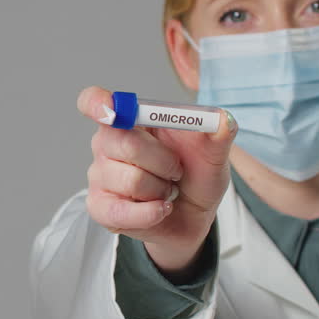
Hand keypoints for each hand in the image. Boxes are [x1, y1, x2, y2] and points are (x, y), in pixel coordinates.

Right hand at [77, 86, 235, 276]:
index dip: (96, 103)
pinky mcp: (99, 208)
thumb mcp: (214, 154)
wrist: (193, 216)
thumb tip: (224, 119)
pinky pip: (121, 212)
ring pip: (131, 181)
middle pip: (124, 142)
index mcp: (129, 120)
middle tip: (176, 170)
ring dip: (162, 190)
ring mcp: (99, 176)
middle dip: (164, 161)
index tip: (111, 111)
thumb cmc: (195, 176)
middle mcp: (106, 144)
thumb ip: (219, 134)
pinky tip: (161, 209)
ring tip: (167, 192)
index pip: (94, 102)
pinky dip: (151, 213)